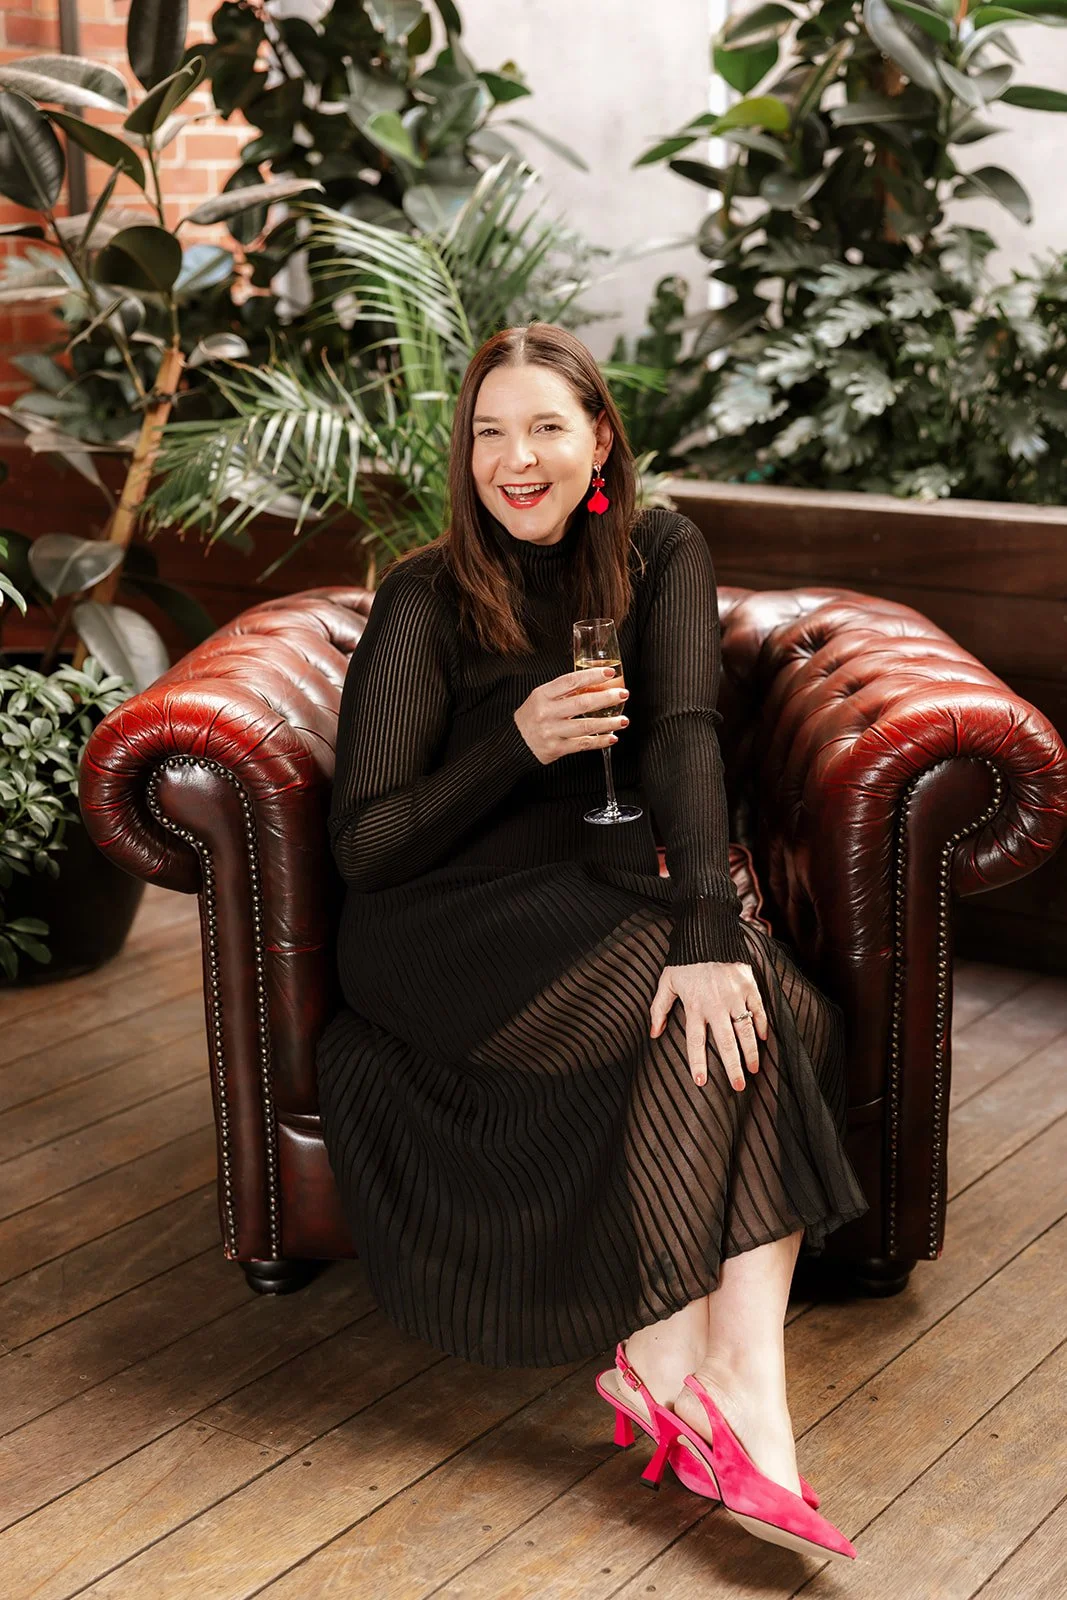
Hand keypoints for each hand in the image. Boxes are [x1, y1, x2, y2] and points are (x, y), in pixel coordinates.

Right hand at [514, 665, 629, 765]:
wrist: (514, 742)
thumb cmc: (531, 717)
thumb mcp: (541, 697)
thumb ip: (563, 691)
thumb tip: (594, 683)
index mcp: (542, 695)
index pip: (571, 681)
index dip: (592, 676)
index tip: (609, 673)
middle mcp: (546, 712)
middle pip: (582, 703)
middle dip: (607, 698)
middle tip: (622, 694)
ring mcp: (551, 731)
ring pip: (586, 725)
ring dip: (609, 722)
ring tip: (623, 719)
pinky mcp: (556, 748)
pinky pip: (583, 744)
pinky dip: (600, 741)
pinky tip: (612, 737)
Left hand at [649, 961, 768, 1091]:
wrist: (707, 932)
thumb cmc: (684, 960)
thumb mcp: (666, 982)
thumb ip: (659, 1008)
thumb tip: (653, 1034)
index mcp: (694, 1006)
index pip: (696, 1042)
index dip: (698, 1063)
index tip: (701, 1082)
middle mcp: (716, 1005)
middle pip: (726, 1043)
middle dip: (733, 1068)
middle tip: (739, 1087)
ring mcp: (735, 996)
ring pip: (745, 1031)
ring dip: (751, 1052)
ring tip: (754, 1070)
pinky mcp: (749, 986)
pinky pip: (758, 1011)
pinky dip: (762, 1026)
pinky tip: (764, 1040)